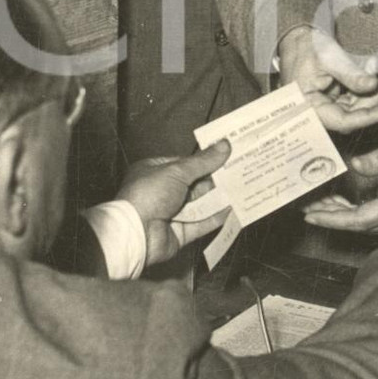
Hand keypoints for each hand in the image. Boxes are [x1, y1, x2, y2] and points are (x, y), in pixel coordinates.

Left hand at [117, 140, 230, 267]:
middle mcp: (164, 192)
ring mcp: (172, 213)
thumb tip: (224, 145)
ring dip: (219, 198)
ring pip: (201, 204)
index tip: (228, 155)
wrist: (135, 233)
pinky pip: (202, 223)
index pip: (186, 164)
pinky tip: (233, 210)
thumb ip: (203, 161)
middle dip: (216, 179)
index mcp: (156, 171)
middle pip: (195, 184)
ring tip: (242, 188)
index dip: (207, 160)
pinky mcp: (180, 232)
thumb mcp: (177, 171)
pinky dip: (217, 217)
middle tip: (240, 171)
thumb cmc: (148, 195)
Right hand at [279, 26, 377, 134]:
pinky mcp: (334, 100)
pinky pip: (354, 101)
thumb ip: (350, 74)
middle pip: (352, 117)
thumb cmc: (308, 47)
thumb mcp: (330, 58)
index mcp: (308, 107)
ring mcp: (327, 106)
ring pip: (355, 109)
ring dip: (373, 96)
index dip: (367, 117)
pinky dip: (366, 92)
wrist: (299, 39)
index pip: (341, 121)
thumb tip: (373, 85)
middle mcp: (317, 112)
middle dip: (373, 102)